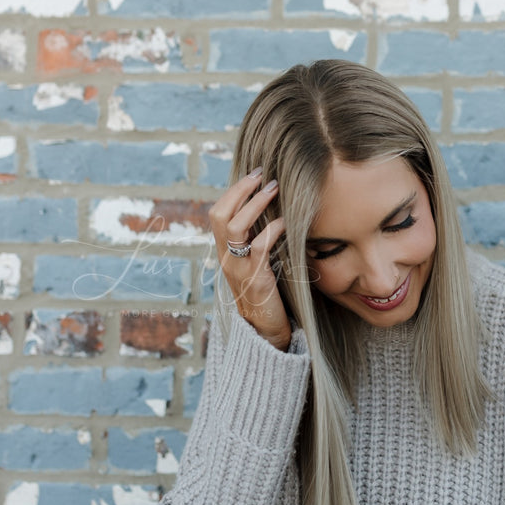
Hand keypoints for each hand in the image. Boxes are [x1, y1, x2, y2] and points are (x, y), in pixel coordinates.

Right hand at [208, 167, 289, 350]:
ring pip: (234, 228)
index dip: (233, 191)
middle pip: (219, 215)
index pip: (218, 214)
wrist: (265, 331)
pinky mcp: (255, 281)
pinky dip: (272, 230)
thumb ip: (255, 241)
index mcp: (225, 252)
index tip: (253, 174)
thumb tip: (270, 213)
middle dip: (240, 190)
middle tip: (261, 174)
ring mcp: (238, 270)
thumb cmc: (266, 294)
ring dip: (254, 204)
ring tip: (274, 189)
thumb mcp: (255, 264)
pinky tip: (286, 221)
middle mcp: (226, 258)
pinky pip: (258, 248)